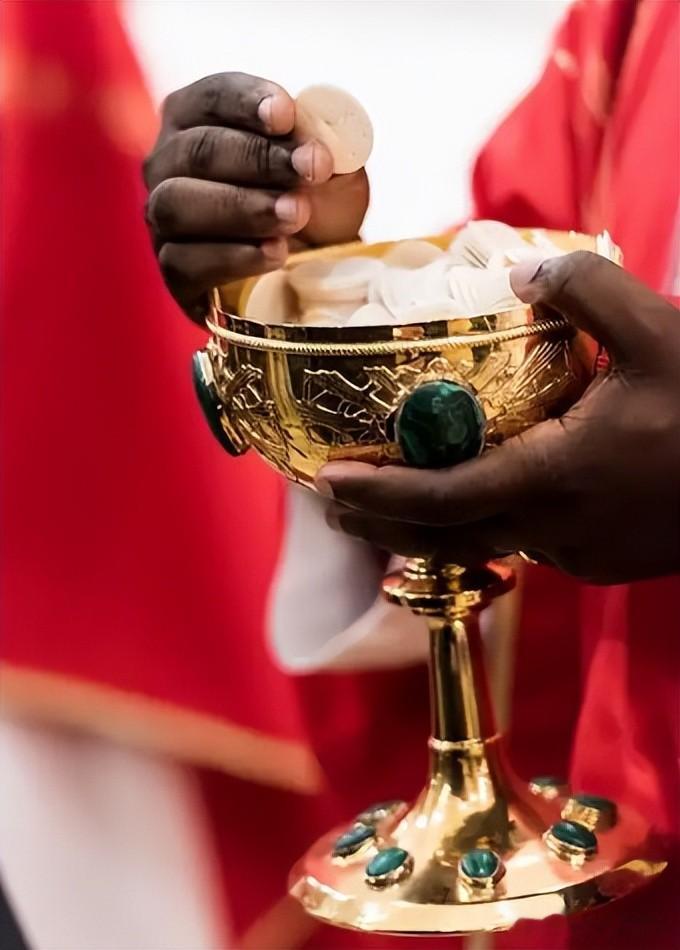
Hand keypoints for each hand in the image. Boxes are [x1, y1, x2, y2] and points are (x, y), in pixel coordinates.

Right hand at [143, 72, 368, 319]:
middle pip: (198, 150)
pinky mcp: (174, 272)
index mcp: (197, 118)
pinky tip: (276, 253)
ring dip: (243, 207)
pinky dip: (235, 257)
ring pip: (179, 205)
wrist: (313, 264)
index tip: (287, 115)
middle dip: (258, 158)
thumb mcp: (331, 167)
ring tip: (296, 214)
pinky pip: (185, 263)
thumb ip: (328, 147)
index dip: (246, 102)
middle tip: (310, 170)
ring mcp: (163, 219)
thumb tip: (326, 143)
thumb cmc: (314, 199)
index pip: (210, 97)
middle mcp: (168, 163)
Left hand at [316, 252, 679, 584]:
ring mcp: (581, 554)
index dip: (381, 492)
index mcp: (559, 477)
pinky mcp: (602, 561)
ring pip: (481, 549)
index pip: (444, 496)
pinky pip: (522, 548)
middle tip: (333, 501)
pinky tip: (466, 505)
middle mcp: (558, 529)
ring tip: (382, 505)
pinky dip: (477, 531)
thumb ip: (585, 289)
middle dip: (382, 523)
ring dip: (424, 531)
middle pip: (444, 539)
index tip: (328, 481)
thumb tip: (522, 267)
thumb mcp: (661, 329)